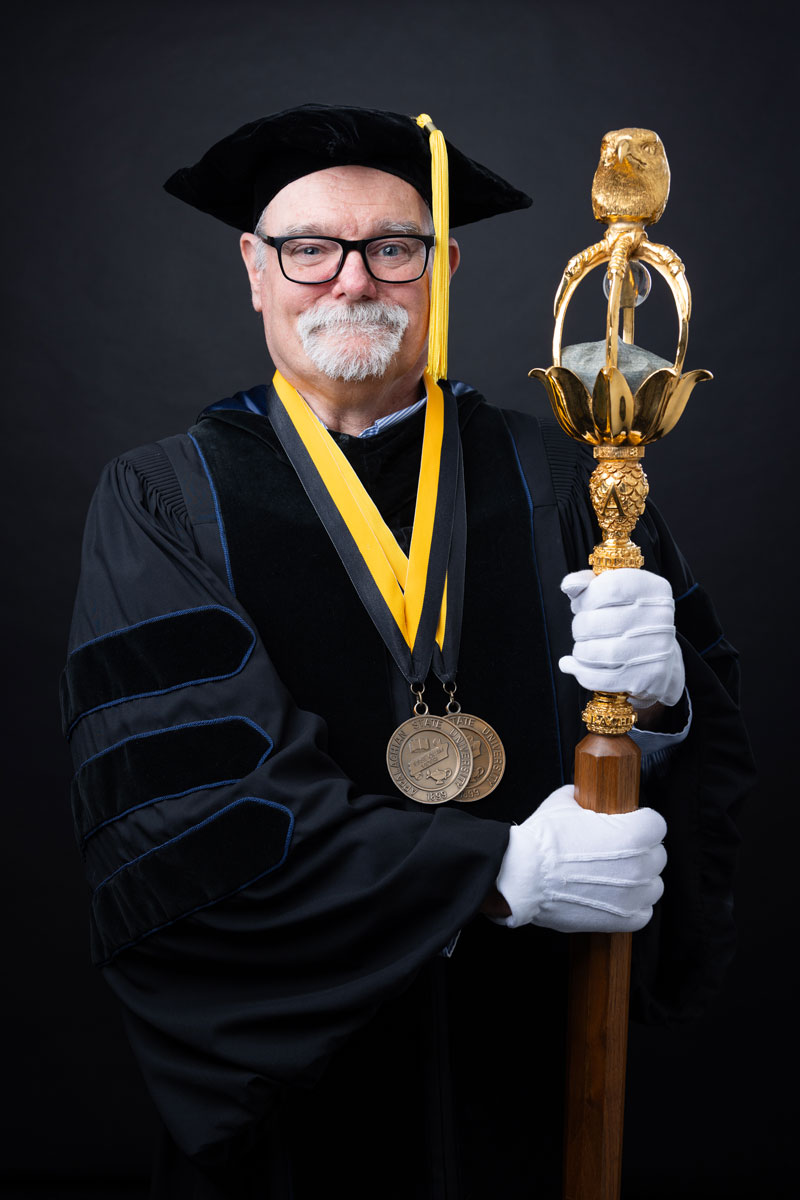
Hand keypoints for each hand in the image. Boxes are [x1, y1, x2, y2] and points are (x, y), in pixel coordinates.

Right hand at [495, 785, 666, 931]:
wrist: (522, 876)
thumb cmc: (543, 840)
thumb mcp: (563, 802)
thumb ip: (584, 799)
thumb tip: (584, 797)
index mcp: (633, 832)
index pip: (656, 824)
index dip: (640, 821)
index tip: (627, 824)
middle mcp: (639, 865)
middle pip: (657, 855)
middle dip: (640, 850)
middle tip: (616, 850)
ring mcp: (632, 894)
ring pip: (653, 885)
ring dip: (640, 880)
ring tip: (616, 875)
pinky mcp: (622, 919)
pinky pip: (644, 913)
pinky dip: (634, 906)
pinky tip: (616, 897)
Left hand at [558, 568, 684, 707]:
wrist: (657, 654)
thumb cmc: (627, 617)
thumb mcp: (610, 592)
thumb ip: (587, 584)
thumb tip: (569, 585)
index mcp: (652, 588)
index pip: (611, 588)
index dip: (585, 599)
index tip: (579, 606)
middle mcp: (661, 616)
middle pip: (601, 622)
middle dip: (579, 628)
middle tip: (579, 631)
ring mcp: (659, 648)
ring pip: (602, 653)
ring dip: (581, 652)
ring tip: (580, 649)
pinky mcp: (651, 676)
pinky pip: (605, 678)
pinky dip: (582, 673)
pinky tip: (572, 666)